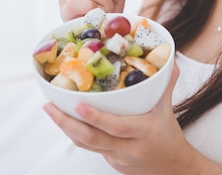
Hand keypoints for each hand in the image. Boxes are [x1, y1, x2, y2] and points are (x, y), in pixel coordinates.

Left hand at [43, 64, 199, 174]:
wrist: (172, 168)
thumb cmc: (169, 135)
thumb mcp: (167, 109)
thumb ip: (165, 83)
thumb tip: (169, 57)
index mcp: (145, 132)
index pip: (118, 126)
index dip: (97, 117)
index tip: (78, 104)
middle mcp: (129, 147)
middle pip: (93, 138)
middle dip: (67, 123)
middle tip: (49, 106)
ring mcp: (118, 157)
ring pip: (86, 144)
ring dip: (66, 127)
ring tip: (51, 110)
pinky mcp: (110, 162)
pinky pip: (90, 147)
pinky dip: (76, 133)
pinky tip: (66, 120)